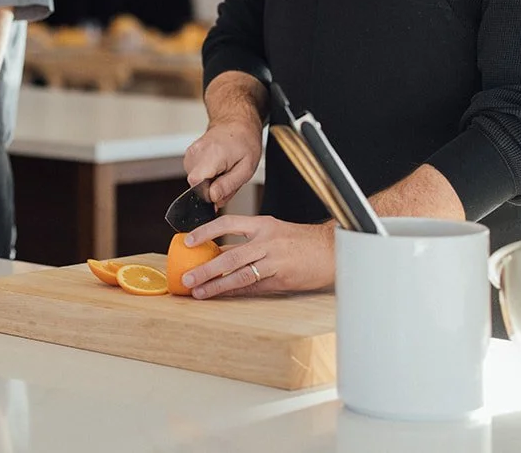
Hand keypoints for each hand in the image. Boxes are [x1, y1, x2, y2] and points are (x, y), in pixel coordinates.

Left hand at [179, 215, 334, 298]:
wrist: (334, 250)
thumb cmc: (302, 241)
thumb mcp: (274, 231)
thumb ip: (248, 240)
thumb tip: (218, 251)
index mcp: (263, 224)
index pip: (227, 223)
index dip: (205, 231)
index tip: (187, 240)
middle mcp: (267, 241)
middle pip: (230, 255)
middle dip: (205, 268)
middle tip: (187, 277)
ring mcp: (275, 261)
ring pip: (240, 274)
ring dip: (216, 285)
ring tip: (198, 291)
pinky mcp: (282, 280)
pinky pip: (254, 287)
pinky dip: (236, 292)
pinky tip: (222, 296)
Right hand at [183, 112, 262, 206]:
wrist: (237, 123)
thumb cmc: (245, 142)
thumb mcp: (246, 168)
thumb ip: (228, 186)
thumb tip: (213, 198)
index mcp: (212, 155)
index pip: (195, 183)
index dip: (208, 194)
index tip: (221, 192)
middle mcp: (197, 152)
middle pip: (196, 184)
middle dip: (212, 189)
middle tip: (228, 178)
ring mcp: (191, 152)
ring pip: (195, 181)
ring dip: (209, 182)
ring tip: (224, 170)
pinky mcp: (189, 154)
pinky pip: (194, 173)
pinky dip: (206, 175)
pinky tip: (217, 167)